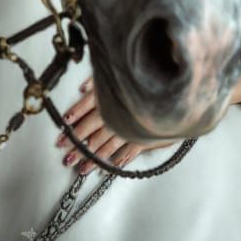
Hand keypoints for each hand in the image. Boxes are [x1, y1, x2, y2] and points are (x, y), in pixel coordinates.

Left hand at [56, 76, 176, 175]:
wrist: (178, 86)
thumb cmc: (149, 75)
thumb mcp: (122, 71)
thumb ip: (101, 80)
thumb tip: (83, 88)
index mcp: (111, 93)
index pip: (86, 108)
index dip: (73, 122)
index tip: (61, 135)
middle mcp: (119, 110)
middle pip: (92, 129)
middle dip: (77, 146)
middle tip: (66, 158)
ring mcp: (132, 125)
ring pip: (108, 144)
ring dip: (94, 157)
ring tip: (83, 169)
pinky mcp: (148, 135)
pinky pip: (131, 149)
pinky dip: (122, 157)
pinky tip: (113, 164)